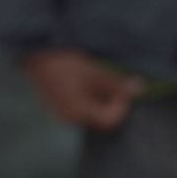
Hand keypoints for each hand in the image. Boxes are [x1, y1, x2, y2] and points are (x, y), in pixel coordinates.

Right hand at [23, 50, 142, 130]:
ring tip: (95, 79)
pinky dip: (88, 99)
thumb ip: (117, 83)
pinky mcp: (57, 108)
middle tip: (109, 80)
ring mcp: (61, 115)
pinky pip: (80, 110)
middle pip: (101, 119)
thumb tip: (141, 90)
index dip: (121, 105)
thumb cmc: (65, 63)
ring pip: (91, 114)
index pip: (111, 120)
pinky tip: (83, 82)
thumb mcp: (95, 71)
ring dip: (100, 99)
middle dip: (111, 102)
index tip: (121, 87)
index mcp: (79, 113)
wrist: (35, 57)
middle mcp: (69, 120)